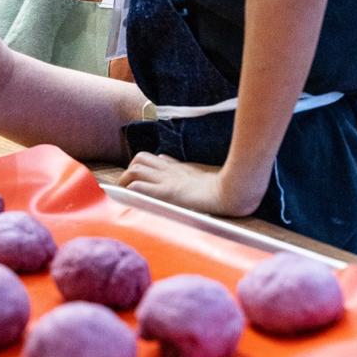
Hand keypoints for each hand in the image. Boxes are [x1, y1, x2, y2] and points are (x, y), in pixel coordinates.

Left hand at [119, 152, 267, 217]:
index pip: (156, 159)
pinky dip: (130, 191)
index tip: (142, 175)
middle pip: (140, 158)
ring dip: (125, 179)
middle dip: (130, 169)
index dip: (145, 165)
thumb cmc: (227, 185)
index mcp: (181, 168)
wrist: (233, 189)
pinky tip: (128, 198)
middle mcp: (171, 171)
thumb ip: (198, 175)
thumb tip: (192, 171)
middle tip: (129, 184)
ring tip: (123, 192)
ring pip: (135, 169)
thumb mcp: (212, 177)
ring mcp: (168, 180)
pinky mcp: (167, 192)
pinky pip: (139, 187)